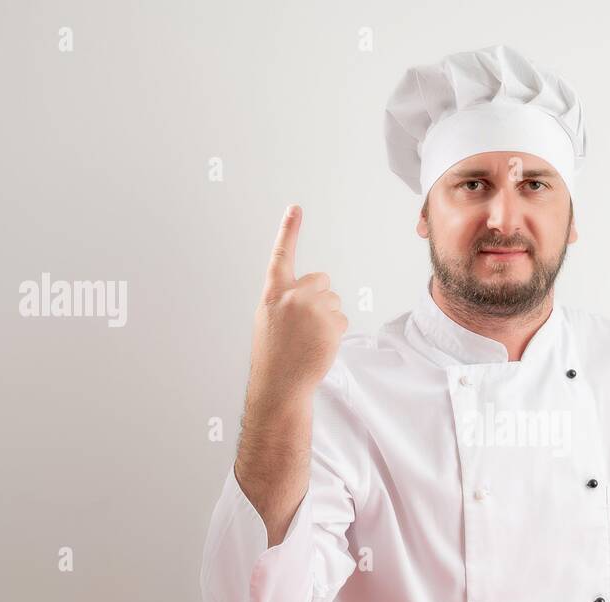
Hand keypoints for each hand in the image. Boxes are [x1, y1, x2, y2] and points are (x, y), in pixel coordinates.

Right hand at [245, 205, 347, 414]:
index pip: (282, 254)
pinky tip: (318, 345)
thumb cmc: (273, 354)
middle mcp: (293, 295)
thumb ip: (284, 298)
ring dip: (326, 318)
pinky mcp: (332, 323)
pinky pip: (342, 320)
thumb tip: (306, 292)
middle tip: (304, 323)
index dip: (289, 230)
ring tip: (307, 339)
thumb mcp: (268, 318)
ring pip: (333, 302)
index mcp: (273, 292)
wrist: (280, 383)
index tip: (295, 209)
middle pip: (321, 279)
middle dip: (318, 296)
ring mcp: (314, 308)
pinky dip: (334, 333)